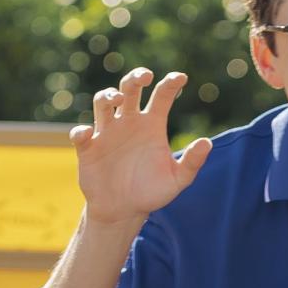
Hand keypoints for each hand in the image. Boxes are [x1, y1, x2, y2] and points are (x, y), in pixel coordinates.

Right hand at [72, 67, 213, 224]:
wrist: (124, 211)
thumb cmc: (152, 192)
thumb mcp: (177, 180)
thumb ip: (192, 162)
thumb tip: (207, 143)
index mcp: (152, 124)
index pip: (162, 96)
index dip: (170, 83)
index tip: (181, 78)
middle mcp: (129, 122)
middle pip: (129, 89)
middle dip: (135, 78)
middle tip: (145, 76)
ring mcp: (107, 132)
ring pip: (103, 102)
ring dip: (108, 95)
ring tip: (117, 99)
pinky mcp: (88, 148)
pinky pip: (81, 133)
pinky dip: (82, 131)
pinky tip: (89, 134)